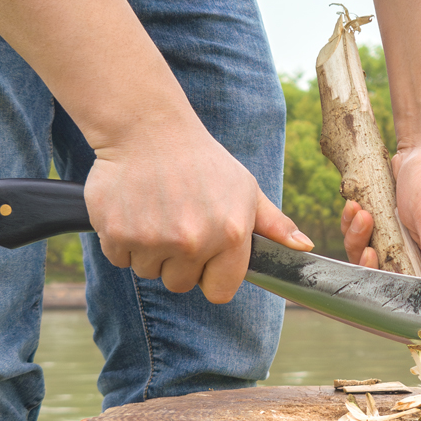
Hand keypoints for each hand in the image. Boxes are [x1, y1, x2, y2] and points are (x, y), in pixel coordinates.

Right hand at [84, 118, 312, 303]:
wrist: (148, 128)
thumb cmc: (203, 162)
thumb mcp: (246, 189)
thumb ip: (274, 224)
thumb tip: (304, 247)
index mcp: (230, 235)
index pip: (220, 292)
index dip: (211, 276)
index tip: (205, 257)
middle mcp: (192, 242)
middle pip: (180, 284)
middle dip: (178, 262)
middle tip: (177, 223)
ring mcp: (153, 239)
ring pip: (148, 271)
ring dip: (149, 250)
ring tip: (156, 212)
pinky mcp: (117, 233)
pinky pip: (119, 258)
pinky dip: (121, 240)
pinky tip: (134, 209)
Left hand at [339, 144, 420, 282]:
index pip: (417, 292)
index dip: (390, 282)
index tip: (375, 256)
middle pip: (387, 278)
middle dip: (368, 256)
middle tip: (365, 226)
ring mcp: (403, 250)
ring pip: (370, 260)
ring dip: (358, 237)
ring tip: (359, 210)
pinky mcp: (386, 236)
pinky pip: (363, 241)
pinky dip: (354, 226)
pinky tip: (354, 207)